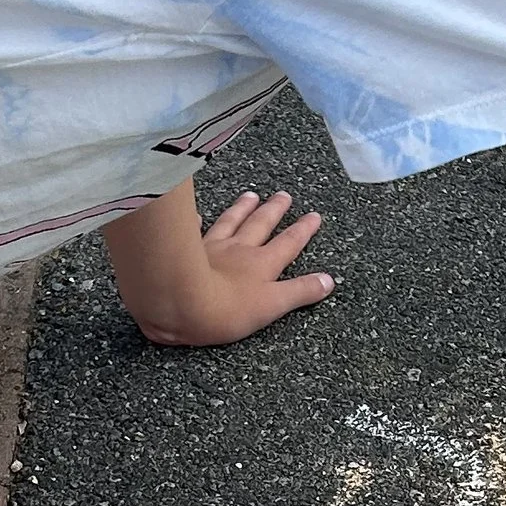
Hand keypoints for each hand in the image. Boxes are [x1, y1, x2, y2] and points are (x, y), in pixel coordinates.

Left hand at [116, 186, 334, 347]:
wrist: (176, 300)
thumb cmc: (225, 309)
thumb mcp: (272, 306)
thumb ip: (300, 292)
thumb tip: (329, 281)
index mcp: (262, 264)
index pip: (288, 243)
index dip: (302, 230)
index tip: (313, 216)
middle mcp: (239, 249)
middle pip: (260, 225)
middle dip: (275, 210)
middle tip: (284, 195)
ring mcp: (212, 247)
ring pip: (231, 222)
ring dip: (242, 208)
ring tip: (251, 195)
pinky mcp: (186, 250)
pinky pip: (197, 230)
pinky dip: (201, 220)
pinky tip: (201, 213)